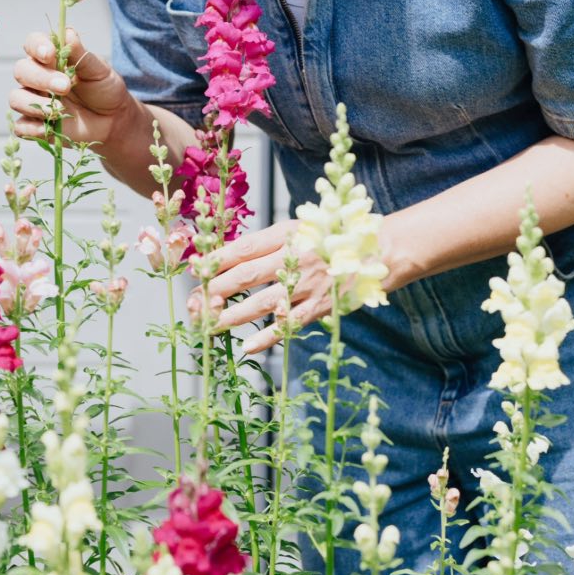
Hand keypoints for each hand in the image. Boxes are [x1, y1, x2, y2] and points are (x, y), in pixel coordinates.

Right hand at [10, 27, 133, 146]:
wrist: (113, 119)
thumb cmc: (104, 89)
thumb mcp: (99, 70)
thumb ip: (82, 54)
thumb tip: (68, 33)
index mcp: (50, 58)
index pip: (32, 43)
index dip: (36, 46)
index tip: (49, 54)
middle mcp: (37, 77)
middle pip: (21, 70)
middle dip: (41, 78)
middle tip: (65, 87)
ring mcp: (34, 101)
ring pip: (16, 98)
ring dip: (34, 103)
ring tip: (58, 110)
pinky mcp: (35, 125)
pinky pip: (21, 127)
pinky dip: (32, 128)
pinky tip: (48, 127)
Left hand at [203, 220, 332, 353]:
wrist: (378, 251)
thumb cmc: (330, 237)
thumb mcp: (298, 227)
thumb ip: (266, 241)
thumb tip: (225, 256)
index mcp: (287, 234)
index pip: (244, 248)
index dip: (217, 259)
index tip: (196, 269)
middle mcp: (296, 258)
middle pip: (247, 275)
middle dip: (217, 289)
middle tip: (195, 302)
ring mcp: (308, 285)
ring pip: (263, 303)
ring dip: (233, 316)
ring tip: (209, 324)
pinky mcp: (321, 306)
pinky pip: (290, 324)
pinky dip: (268, 337)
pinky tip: (246, 346)